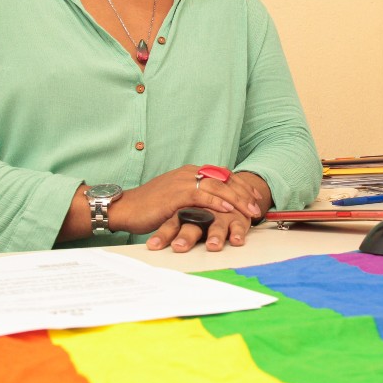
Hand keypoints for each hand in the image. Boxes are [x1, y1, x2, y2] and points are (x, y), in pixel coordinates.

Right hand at [143, 170, 270, 251]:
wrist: (126, 208)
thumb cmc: (150, 207)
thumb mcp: (176, 198)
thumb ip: (193, 197)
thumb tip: (211, 205)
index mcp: (190, 172)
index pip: (222, 175)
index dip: (240, 185)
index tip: (254, 196)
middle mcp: (189, 173)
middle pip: (224, 179)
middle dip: (243, 192)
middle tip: (257, 206)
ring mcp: (182, 182)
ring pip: (217, 186)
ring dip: (236, 199)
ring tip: (249, 210)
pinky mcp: (176, 194)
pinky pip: (201, 195)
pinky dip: (217, 201)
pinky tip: (228, 209)